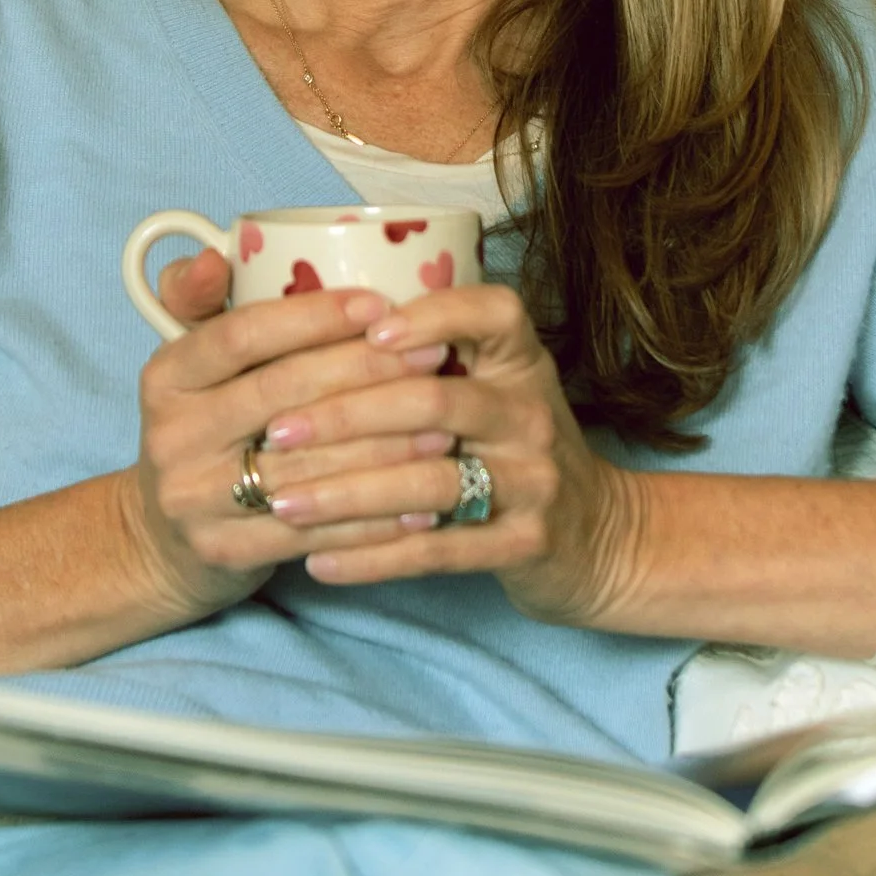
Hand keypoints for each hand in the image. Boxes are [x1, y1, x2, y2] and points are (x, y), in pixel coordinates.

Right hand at [129, 251, 462, 618]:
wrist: (162, 537)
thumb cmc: (207, 428)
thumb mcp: (193, 364)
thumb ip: (207, 301)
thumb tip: (220, 253)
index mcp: (167, 375)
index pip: (241, 335)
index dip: (313, 318)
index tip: (380, 304)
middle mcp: (171, 434)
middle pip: (283, 395)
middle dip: (367, 372)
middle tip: (434, 356)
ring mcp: (194, 498)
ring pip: (307, 467)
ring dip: (384, 448)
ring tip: (445, 429)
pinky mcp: (224, 551)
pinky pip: (315, 532)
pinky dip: (374, 519)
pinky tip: (423, 503)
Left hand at [246, 280, 643, 625]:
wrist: (599, 535)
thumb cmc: (515, 448)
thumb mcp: (496, 388)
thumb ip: (428, 359)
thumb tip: (310, 325)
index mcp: (521, 361)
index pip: (492, 313)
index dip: (432, 315)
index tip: (366, 329)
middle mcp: (532, 413)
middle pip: (435, 401)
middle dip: (346, 415)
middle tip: (277, 431)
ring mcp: (534, 480)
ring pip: (428, 483)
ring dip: (346, 493)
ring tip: (280, 501)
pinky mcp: (525, 543)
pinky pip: (437, 552)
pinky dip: (372, 558)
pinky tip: (318, 562)